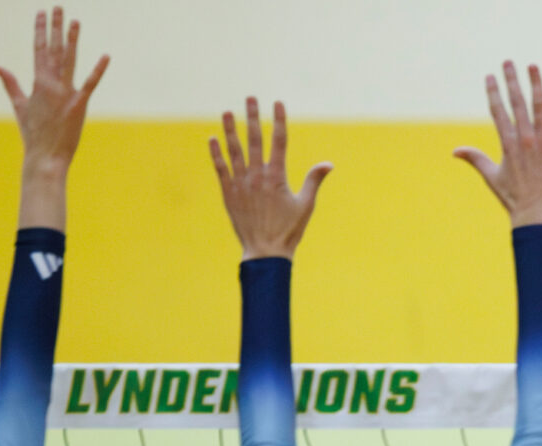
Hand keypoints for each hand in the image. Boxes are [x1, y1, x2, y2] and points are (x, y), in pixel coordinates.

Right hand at [0, 8, 107, 174]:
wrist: (45, 156)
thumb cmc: (33, 134)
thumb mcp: (19, 106)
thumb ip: (11, 84)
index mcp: (37, 82)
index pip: (38, 49)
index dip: (40, 30)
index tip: (40, 12)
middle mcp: (50, 84)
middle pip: (54, 50)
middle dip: (55, 27)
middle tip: (57, 7)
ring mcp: (65, 93)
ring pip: (69, 60)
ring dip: (72, 39)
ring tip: (75, 21)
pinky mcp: (79, 105)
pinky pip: (90, 84)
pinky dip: (98, 70)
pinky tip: (106, 56)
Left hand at [209, 99, 331, 260]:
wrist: (265, 252)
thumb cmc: (289, 230)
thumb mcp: (306, 205)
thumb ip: (314, 181)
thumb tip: (329, 164)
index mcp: (277, 176)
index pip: (279, 141)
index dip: (279, 120)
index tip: (278, 103)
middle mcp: (257, 176)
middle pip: (254, 139)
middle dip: (252, 116)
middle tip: (250, 98)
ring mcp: (241, 183)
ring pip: (234, 150)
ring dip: (230, 130)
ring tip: (227, 112)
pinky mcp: (228, 193)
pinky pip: (220, 169)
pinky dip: (216, 154)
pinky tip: (212, 139)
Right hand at [455, 62, 541, 227]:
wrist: (536, 214)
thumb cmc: (513, 198)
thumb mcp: (491, 177)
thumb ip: (475, 159)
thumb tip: (455, 151)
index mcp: (508, 144)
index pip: (498, 111)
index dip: (493, 93)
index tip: (490, 76)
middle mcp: (525, 139)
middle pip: (517, 103)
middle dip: (511, 81)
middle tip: (508, 62)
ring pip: (539, 106)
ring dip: (536, 84)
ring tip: (532, 66)